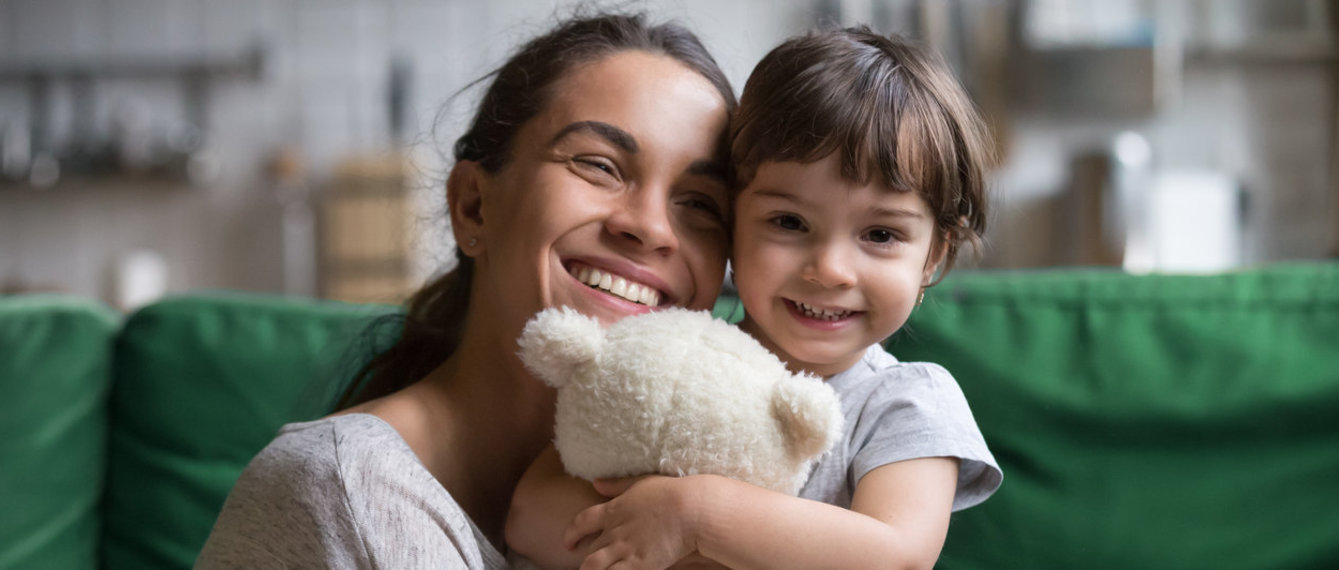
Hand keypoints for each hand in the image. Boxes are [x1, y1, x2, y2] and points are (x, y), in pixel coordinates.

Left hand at [563, 475, 703, 569]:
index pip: (581, 522)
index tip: (568, 542)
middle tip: (589, 567)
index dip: (571, 534)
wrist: (691, 509)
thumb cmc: (670, 493)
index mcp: (613, 510)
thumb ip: (616, 485)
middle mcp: (614, 532)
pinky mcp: (639, 566)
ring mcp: (625, 550)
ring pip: (592, 567)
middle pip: (589, 550)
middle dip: (586, 560)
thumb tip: (595, 482)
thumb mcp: (640, 483)